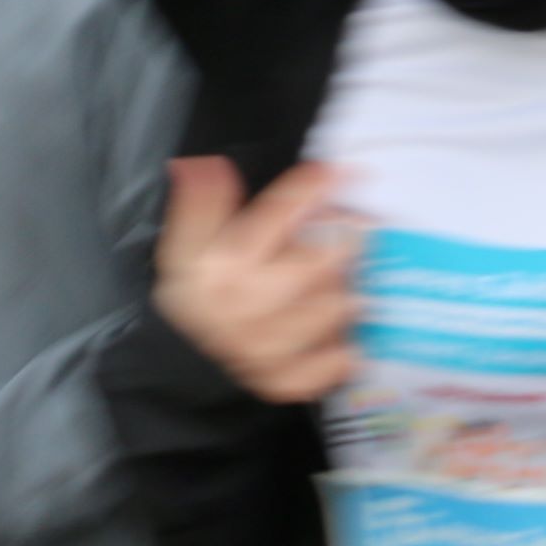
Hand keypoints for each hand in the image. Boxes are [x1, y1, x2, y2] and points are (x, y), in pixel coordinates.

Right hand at [155, 155, 358, 403]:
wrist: (186, 359)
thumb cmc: (202, 290)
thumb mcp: (188, 244)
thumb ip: (201, 203)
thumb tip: (203, 165)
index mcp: (216, 265)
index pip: (272, 217)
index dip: (309, 189)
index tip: (337, 171)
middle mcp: (239, 309)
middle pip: (312, 266)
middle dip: (343, 242)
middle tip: (360, 228)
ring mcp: (262, 349)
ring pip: (331, 310)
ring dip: (348, 291)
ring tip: (350, 280)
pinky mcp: (282, 380)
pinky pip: (331, 361)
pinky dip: (343, 348)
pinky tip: (345, 333)